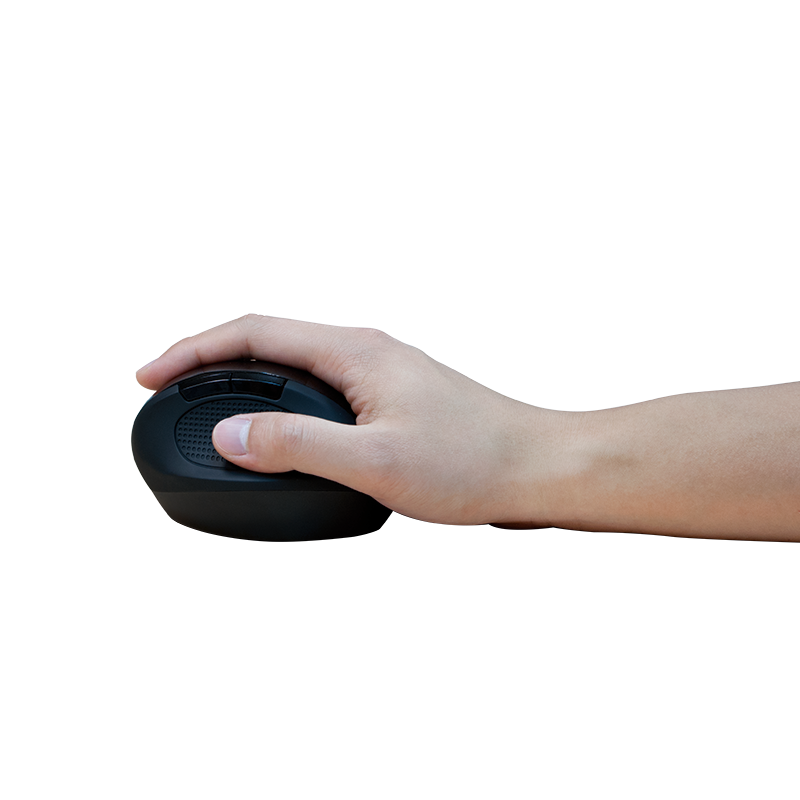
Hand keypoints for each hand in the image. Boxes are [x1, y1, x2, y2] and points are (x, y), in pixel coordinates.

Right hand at [136, 314, 565, 526]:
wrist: (535, 466)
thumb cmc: (473, 460)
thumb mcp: (376, 460)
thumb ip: (299, 444)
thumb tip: (231, 432)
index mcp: (354, 353)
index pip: (256, 334)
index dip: (196, 350)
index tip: (154, 374)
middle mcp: (363, 352)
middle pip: (269, 338)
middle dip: (210, 357)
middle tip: (169, 386)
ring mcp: (377, 371)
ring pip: (293, 360)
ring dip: (243, 373)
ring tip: (207, 398)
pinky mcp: (388, 395)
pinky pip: (316, 382)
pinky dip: (278, 392)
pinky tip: (274, 414)